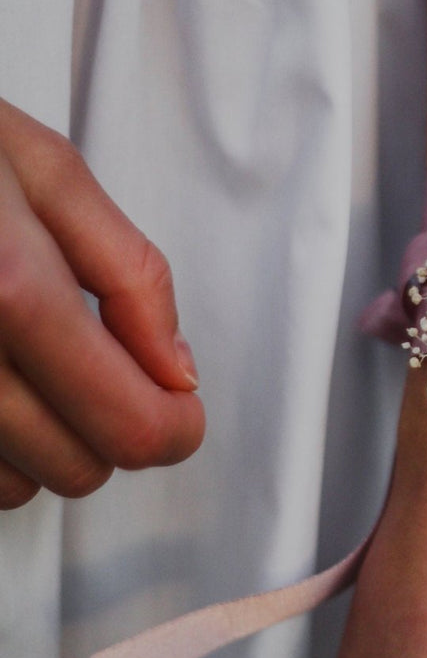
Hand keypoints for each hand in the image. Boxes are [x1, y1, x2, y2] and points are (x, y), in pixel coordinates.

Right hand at [0, 100, 204, 507]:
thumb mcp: (42, 170)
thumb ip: (128, 274)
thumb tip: (176, 372)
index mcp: (5, 286)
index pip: (129, 422)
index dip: (173, 428)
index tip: (178, 412)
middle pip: (78, 467)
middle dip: (108, 432)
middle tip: (101, 374)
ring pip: (13, 487)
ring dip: (39, 445)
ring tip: (24, 364)